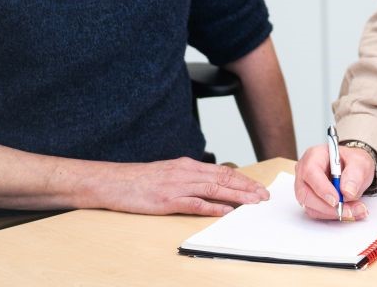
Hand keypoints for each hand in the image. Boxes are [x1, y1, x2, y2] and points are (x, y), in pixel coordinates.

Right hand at [98, 157, 270, 216]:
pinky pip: (194, 203)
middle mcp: (185, 172)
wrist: (113, 181)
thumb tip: (210, 186)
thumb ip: (189, 178)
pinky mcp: (167, 200)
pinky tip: (225, 211)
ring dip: (236, 196)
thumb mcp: (168, 173)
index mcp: (187, 165)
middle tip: (264, 196)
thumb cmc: (139, 180)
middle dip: (246, 188)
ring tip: (253, 202)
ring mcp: (176, 185)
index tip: (258, 188)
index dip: (243, 180)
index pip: (222, 172)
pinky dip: (212, 207)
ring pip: (214, 189)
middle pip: (223, 178)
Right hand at [293, 143, 373, 220]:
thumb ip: (355, 174)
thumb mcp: (360, 162)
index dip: (322, 188)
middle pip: (305, 194)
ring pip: (311, 207)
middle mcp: (305, 172)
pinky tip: (350, 212)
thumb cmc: (352, 162)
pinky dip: (334, 216)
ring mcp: (305, 188)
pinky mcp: (310, 201)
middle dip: (328, 207)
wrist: (353, 170)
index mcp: (314, 156)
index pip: (310, 172)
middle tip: (349, 210)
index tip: (337, 200)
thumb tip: (347, 191)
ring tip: (356, 210)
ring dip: (334, 213)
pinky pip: (318, 213)